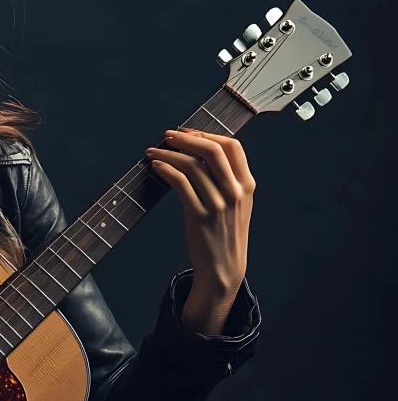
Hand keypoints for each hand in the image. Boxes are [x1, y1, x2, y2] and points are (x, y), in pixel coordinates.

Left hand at [145, 128, 255, 334]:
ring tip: (153, 152)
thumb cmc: (225, 233)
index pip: (232, 146)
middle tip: (168, 135)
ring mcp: (218, 204)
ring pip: (191, 165)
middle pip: (211, 150)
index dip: (207, 134)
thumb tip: (199, 151)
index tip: (188, 132)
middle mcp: (235, 192)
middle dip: (186, 138)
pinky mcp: (199, 216)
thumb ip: (226, 179)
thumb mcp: (237, 203)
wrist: (223, 269)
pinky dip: (166, 170)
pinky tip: (157, 167)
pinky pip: (180, 184)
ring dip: (168, 153)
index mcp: (246, 184)